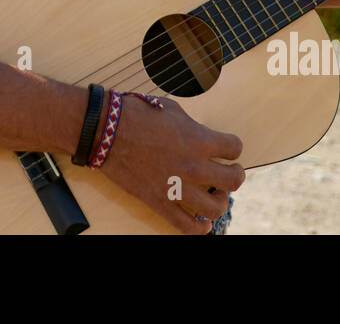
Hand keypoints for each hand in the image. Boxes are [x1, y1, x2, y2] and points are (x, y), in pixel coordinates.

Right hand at [97, 96, 244, 234]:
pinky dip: (199, 228)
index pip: (234, 148)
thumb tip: (199, 136)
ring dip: (221, 202)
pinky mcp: (159, 202)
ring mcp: (176, 187)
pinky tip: (202, 223)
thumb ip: (192, 126)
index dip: (233, 147)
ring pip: (215, 208)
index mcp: (198, 139)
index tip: (227, 148)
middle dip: (235, 176)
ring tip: (216, 195)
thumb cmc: (135, 114)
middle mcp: (193, 166)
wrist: (104, 130)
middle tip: (229, 172)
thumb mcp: (171, 110)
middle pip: (233, 180)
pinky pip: (187, 226)